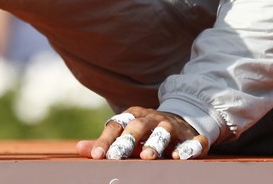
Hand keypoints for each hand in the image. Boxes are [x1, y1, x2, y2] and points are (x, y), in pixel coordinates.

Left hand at [76, 107, 209, 159]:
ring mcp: (173, 126)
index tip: (98, 156)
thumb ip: (105, 142)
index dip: (106, 140)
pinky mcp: (191, 137)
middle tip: (117, 156)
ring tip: (147, 156)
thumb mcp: (126, 133)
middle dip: (127, 141)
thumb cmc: (146, 131)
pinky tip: (180, 157)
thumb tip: (79, 148)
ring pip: (164, 131)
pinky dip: (189, 148)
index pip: (116, 125)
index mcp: (134, 116)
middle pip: (138, 126)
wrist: (181, 119)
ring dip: (155, 143)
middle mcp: (152, 118)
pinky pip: (193, 141)